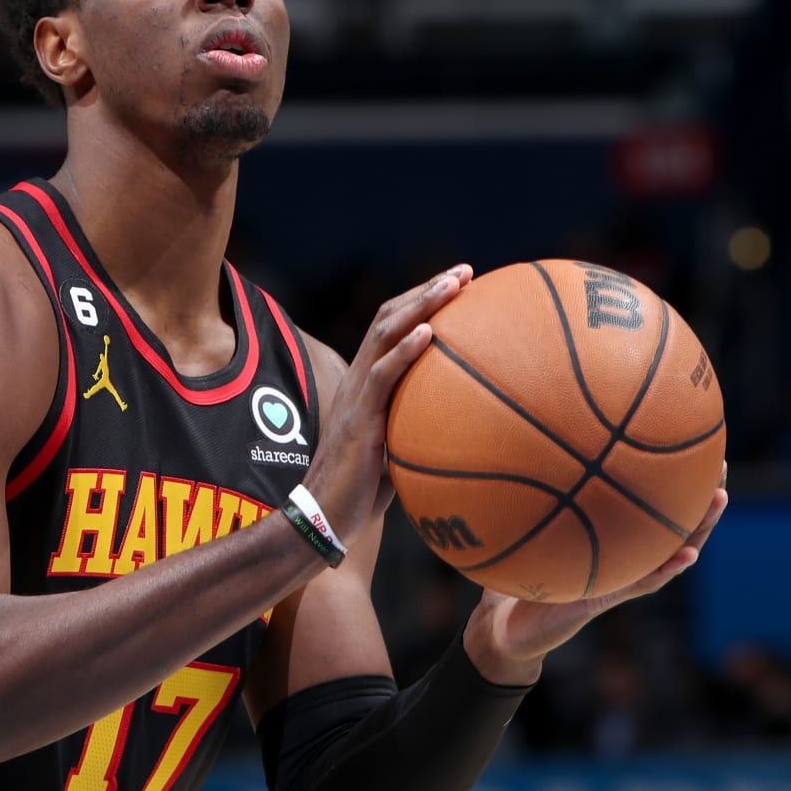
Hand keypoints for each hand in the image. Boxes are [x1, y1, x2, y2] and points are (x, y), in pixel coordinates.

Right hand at [302, 264, 473, 542]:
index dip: (423, 301)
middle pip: (390, 318)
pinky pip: (381, 376)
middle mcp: (357, 379)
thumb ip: (420, 431)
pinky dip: (405, 351)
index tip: (461, 284)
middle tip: (466, 272)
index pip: (393, 328)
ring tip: (454, 284)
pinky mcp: (358, 419)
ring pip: (385, 334)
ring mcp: (356, 396)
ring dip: (421, 305)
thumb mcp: (397, 451)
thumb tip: (468, 431)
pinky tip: (430, 333)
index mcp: (366, 384)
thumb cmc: (361, 493)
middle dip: (428, 290)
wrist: (323, 518)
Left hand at [463, 467, 729, 684]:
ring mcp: (620, 580)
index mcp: (613, 543)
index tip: (696, 446)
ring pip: (670, 553)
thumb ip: (534, 500)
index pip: (649, 507)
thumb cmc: (520, 575)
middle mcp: (624, 560)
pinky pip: (641, 584)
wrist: (507, 628)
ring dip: (697, 529)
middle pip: (671, 526)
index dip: (675, 482)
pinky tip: (687, 555)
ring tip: (719, 500)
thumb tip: (522, 447)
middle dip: (699, 497)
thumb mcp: (527, 532)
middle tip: (722, 466)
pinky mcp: (606, 599)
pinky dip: (665, 570)